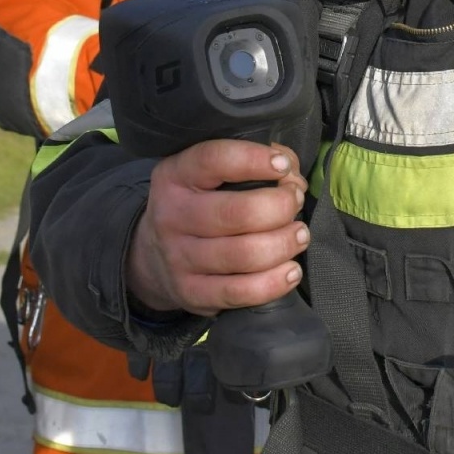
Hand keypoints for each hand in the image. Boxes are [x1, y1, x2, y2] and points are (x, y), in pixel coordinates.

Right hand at [125, 140, 309, 317]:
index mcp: (175, 176)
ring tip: (299, 235)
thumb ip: (259, 163)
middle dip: (280, 207)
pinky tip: (290, 270)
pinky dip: (274, 283)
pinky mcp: (191, 293)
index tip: (282, 165)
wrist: (154, 255)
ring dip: (284, 244)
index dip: (254, 160)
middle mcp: (172, 216)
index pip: (214, 160)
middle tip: (294, 203)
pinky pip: (241, 292)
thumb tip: (292, 179)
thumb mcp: (213, 173)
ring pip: (244, 255)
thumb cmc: (200, 204)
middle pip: (238, 213)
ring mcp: (179, 258)